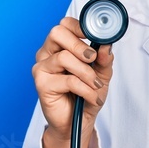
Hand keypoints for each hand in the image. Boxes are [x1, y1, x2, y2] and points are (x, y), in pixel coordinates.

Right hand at [32, 17, 113, 147]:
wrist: (77, 123)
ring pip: (63, 57)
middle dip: (79, 45)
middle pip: (57, 33)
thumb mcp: (102, 74)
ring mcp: (42, 68)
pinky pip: (67, 80)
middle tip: (93, 59)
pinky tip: (92, 96)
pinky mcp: (41, 84)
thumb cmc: (86, 94)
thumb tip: (106, 45)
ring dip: (86, 72)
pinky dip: (85, 89)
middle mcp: (47, 54)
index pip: (64, 24)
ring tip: (96, 85)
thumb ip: (104, 59)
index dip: (79, 27)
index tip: (95, 36)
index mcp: (60, 46)